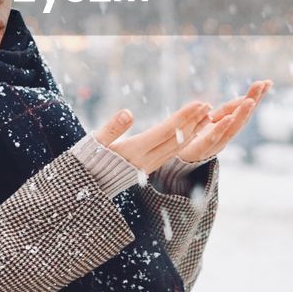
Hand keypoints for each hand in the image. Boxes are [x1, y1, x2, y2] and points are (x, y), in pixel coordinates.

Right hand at [90, 100, 212, 173]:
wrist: (84, 187)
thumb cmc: (86, 161)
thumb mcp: (94, 143)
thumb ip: (111, 129)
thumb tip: (128, 113)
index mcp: (134, 151)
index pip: (166, 131)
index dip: (184, 117)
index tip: (199, 103)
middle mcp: (145, 161)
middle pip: (175, 140)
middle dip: (193, 122)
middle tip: (208, 105)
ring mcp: (147, 167)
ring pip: (176, 149)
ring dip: (192, 132)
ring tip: (205, 117)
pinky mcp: (146, 169)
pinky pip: (171, 154)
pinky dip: (183, 141)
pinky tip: (190, 133)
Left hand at [175, 79, 272, 162]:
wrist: (176, 161)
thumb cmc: (197, 138)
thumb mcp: (211, 120)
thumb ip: (227, 111)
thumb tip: (245, 98)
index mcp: (228, 127)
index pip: (244, 109)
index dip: (256, 96)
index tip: (267, 82)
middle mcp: (226, 136)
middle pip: (242, 118)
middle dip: (253, 101)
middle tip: (263, 84)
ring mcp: (215, 144)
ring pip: (232, 129)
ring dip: (242, 114)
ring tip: (251, 100)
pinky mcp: (200, 150)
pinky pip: (213, 139)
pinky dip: (222, 128)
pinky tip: (229, 118)